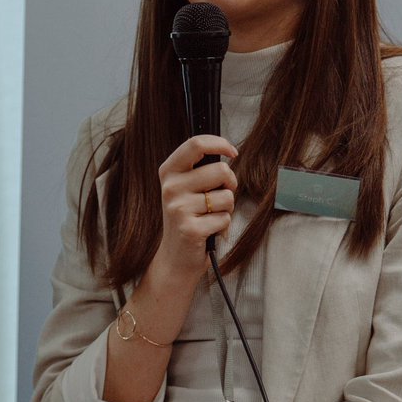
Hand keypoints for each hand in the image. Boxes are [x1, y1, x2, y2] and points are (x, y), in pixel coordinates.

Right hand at [156, 134, 237, 277]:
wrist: (176, 258)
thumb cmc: (189, 219)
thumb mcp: (187, 188)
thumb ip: (201, 169)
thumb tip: (227, 153)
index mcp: (169, 172)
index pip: (195, 144)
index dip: (220, 143)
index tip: (233, 152)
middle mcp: (170, 187)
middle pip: (220, 170)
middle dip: (230, 184)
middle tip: (220, 198)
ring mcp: (179, 208)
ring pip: (227, 196)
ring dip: (227, 208)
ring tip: (211, 218)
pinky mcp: (190, 229)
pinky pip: (225, 218)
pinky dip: (224, 227)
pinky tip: (209, 232)